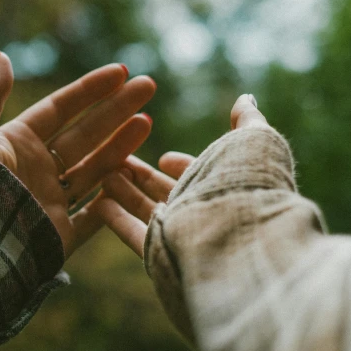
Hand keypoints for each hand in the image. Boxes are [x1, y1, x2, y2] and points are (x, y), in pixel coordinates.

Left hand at [0, 50, 155, 258]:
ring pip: (95, 169)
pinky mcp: (59, 235)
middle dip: (116, 110)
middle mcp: (36, 170)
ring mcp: (50, 202)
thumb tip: (0, 55)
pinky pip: (95, 215)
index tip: (120, 71)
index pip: (60, 109)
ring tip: (147, 121)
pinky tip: (136, 173)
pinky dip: (114, 197)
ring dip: (121, 145)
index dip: (89, 90)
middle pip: (85, 134)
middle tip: (148, 86)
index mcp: (16, 144)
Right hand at [99, 93, 269, 256]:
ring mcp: (182, 235)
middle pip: (167, 192)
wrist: (242, 236)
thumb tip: (246, 97)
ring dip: (125, 193)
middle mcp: (204, 211)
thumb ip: (247, 120)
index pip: (198, 174)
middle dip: (143, 176)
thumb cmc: (250, 185)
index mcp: (226, 188)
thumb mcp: (252, 141)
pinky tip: (98, 203)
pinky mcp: (162, 253)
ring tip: (104, 175)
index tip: (164, 158)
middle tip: (118, 161)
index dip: (181, 165)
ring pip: (147, 211)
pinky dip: (116, 219)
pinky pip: (134, 234)